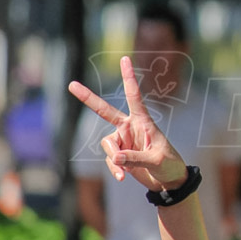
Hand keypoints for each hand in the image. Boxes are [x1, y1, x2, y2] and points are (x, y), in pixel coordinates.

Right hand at [68, 56, 187, 190]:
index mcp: (143, 121)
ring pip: (107, 145)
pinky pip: (110, 159)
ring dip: (114, 160)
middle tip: (71, 84)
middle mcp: (130, 127)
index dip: (128, 77)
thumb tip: (115, 157)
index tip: (124, 58)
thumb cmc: (169, 165)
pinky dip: (115, 169)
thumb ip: (135, 158)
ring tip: (125, 172)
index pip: (134, 96)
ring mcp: (123, 140)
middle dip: (88, 98)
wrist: (168, 181)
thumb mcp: (156, 160)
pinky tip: (123, 178)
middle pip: (105, 111)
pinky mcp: (119, 154)